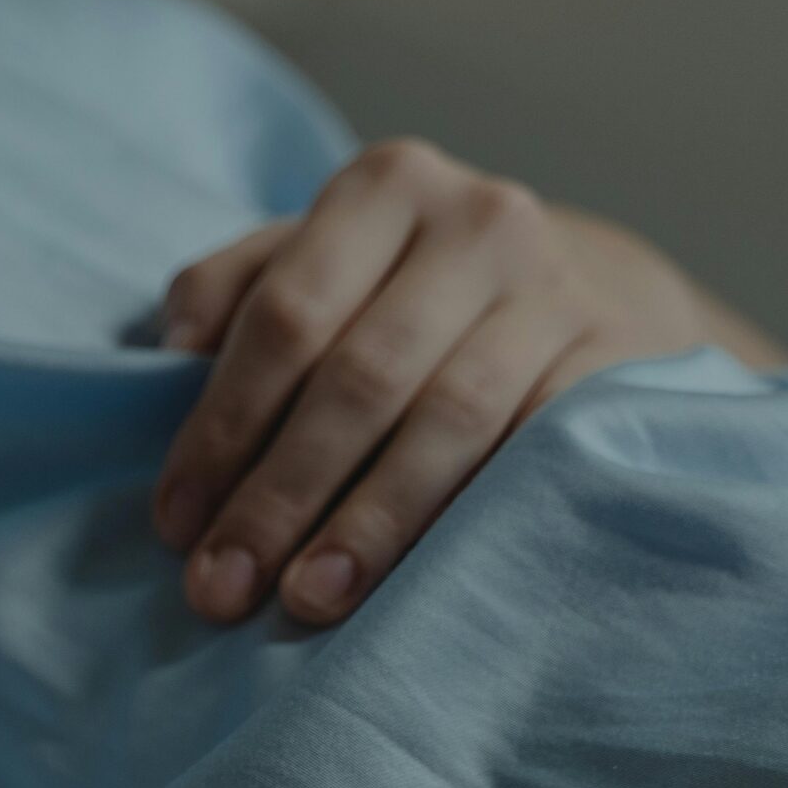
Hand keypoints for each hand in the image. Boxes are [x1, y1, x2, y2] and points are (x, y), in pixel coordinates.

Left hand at [151, 138, 772, 625]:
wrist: (586, 293)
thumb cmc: (409, 296)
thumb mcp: (322, 262)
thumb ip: (236, 289)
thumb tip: (170, 352)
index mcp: (385, 187)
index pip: (284, 318)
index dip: (221, 430)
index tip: (176, 526)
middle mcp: (480, 222)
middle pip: (358, 377)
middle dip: (280, 495)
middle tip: (224, 588)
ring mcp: (557, 291)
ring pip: (448, 421)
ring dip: (368, 523)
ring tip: (307, 600)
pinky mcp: (617, 363)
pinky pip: (532, 454)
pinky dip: (468, 520)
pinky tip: (418, 584)